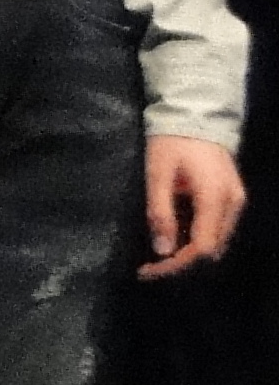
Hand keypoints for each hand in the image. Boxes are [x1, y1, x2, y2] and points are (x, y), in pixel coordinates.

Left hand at [139, 135, 244, 279]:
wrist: (196, 113)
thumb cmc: (172, 141)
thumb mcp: (158, 173)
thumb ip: (160, 212)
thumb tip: (162, 250)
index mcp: (215, 199)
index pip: (201, 247)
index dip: (176, 265)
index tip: (149, 271)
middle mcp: (233, 205)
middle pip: (211, 249)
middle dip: (182, 262)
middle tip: (150, 267)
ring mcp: (236, 201)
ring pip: (216, 241)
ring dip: (190, 252)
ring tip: (159, 256)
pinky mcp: (232, 197)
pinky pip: (218, 228)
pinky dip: (198, 238)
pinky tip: (176, 237)